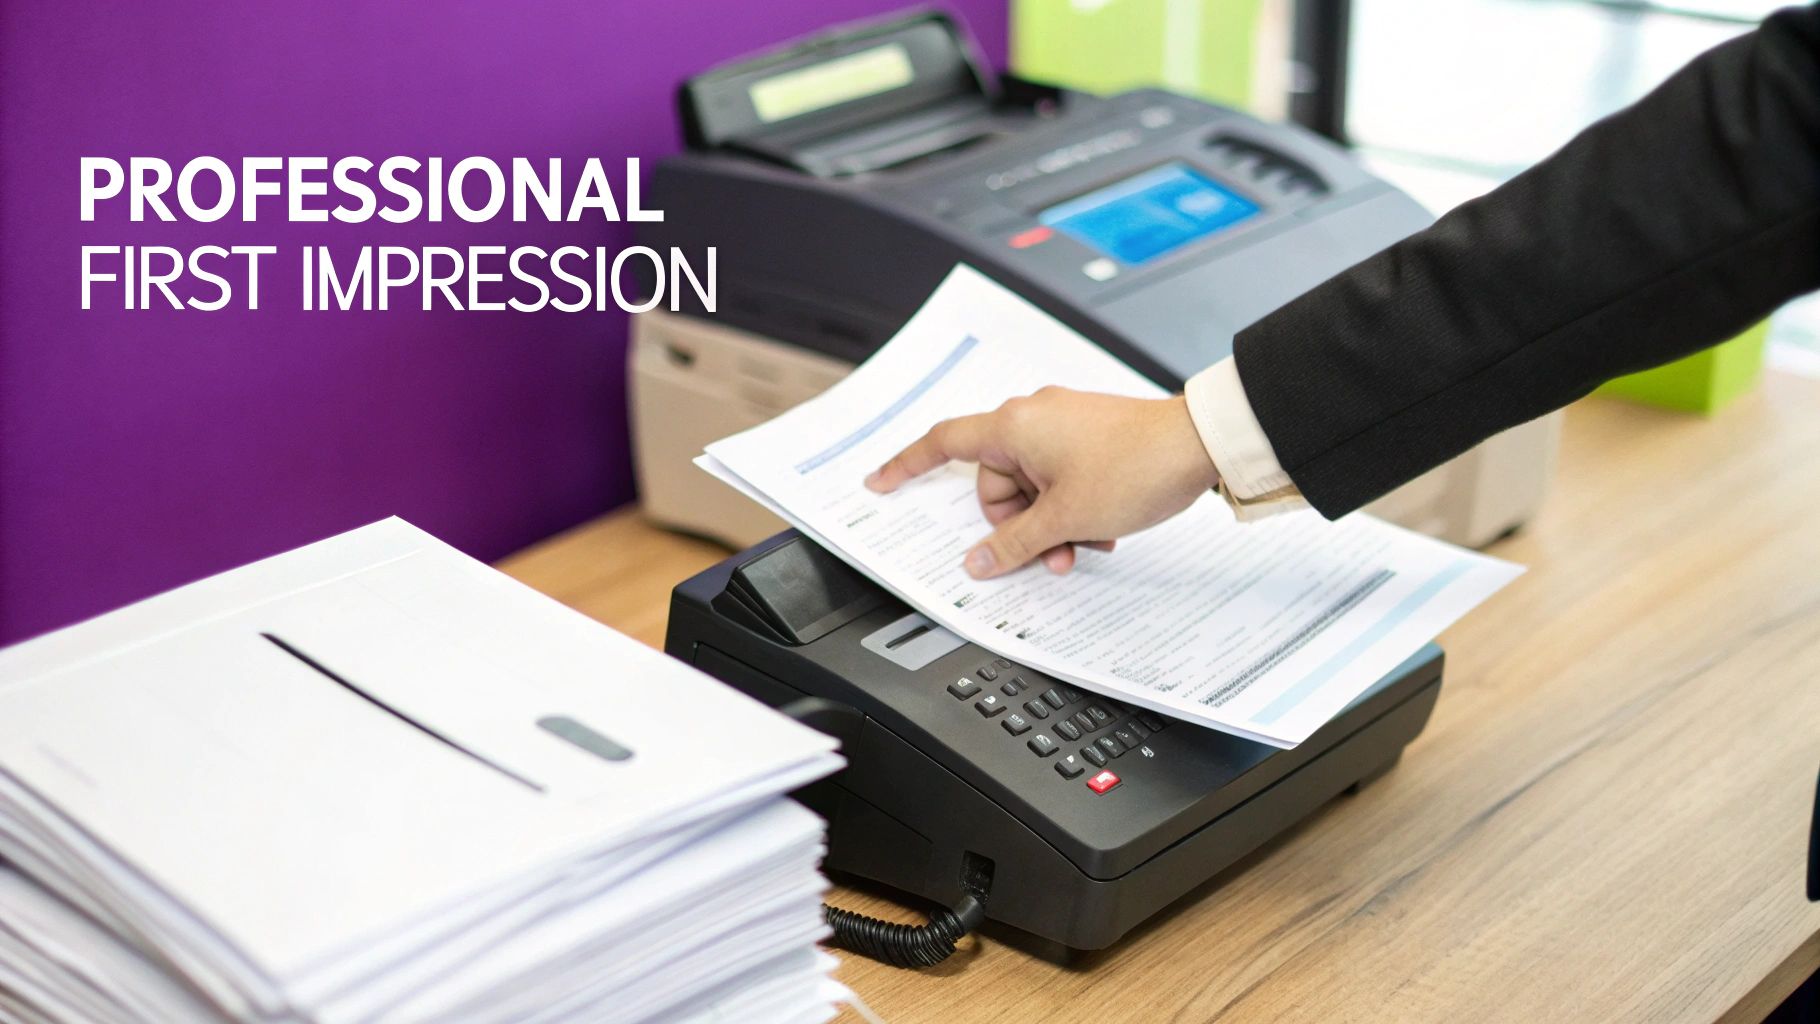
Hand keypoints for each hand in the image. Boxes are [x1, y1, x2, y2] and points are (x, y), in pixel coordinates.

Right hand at [864, 387, 1218, 578]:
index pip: (942, 444)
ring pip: (1031, 487)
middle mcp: (1034, 416)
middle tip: (1048, 553)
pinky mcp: (1089, 435)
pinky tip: (1100, 528)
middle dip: (1017, 525)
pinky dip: (1071, 507)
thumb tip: (980, 561)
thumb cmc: (1135, 467)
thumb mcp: (1066, 518)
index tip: (880, 481)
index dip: (906, 466)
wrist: (1200, 445)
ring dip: (1050, 522)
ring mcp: (1063, 425)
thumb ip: (1015, 543)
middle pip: (994, 482)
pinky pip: (1060, 478)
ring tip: (1085, 542)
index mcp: (1014, 425)